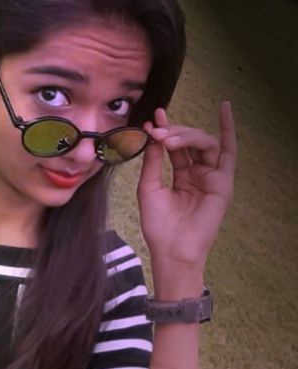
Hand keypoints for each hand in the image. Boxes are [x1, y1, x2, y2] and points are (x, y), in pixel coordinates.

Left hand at [137, 102, 236, 270]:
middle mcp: (198, 175)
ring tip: (167, 138)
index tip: (153, 118)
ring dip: (186, 135)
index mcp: (181, 177)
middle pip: (190, 142)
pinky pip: (229, 150)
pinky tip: (224, 109)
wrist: (171, 249)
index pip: (175, 147)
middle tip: (157, 130)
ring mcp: (212, 177)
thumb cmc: (159, 227)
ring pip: (205, 143)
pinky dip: (228, 129)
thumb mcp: (148, 189)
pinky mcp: (223, 182)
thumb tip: (153, 137)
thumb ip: (152, 162)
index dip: (165, 130)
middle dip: (173, 132)